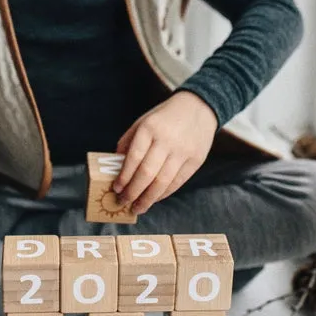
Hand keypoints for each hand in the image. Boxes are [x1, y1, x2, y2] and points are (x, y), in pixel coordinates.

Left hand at [112, 91, 217, 214]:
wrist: (199, 107)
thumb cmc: (165, 117)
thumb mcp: (143, 121)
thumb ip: (128, 142)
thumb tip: (117, 167)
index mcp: (150, 128)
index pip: (134, 158)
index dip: (124, 177)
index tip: (116, 189)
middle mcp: (167, 140)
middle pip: (147, 173)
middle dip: (133, 192)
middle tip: (123, 202)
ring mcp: (183, 151)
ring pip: (163, 182)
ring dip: (148, 199)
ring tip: (138, 207)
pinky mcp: (195, 160)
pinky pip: (177, 182)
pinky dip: (164, 194)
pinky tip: (154, 198)